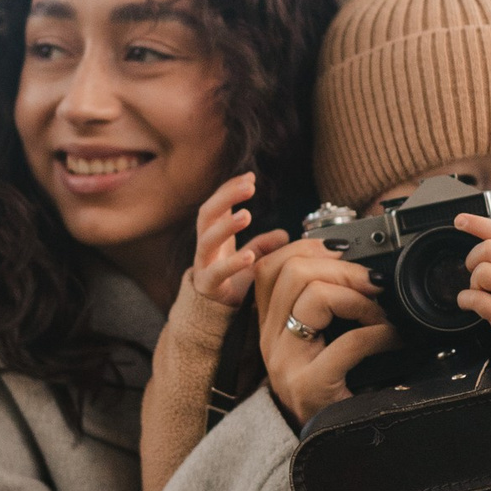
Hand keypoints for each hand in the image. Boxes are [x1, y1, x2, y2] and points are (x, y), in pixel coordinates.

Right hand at [189, 170, 288, 310]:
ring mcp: (204, 265)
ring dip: (226, 226)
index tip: (250, 176)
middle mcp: (205, 246)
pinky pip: (216, 273)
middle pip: (207, 214)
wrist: (215, 315)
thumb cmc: (230, 282)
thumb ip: (264, 245)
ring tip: (246, 215)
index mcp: (214, 234)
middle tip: (248, 186)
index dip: (230, 189)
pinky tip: (249, 257)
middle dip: (225, 197)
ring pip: (207, 240)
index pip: (217, 204)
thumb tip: (286, 234)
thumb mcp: (251, 260)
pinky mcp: (208, 286)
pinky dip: (232, 264)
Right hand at [260, 239, 394, 423]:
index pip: (270, 265)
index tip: (344, 256)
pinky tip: (393, 340)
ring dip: (359, 298)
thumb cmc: (328, 391)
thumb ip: (318, 308)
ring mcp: (287, 364)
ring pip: (314, 296)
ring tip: (381, 314)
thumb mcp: (313, 344)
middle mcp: (271, 340)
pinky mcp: (311, 386)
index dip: (308, 248)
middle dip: (343, 270)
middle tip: (374, 286)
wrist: (323, 449)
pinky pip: (347, 343)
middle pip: (293, 272)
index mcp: (270, 325)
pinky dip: (380, 334)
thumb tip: (350, 265)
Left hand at [456, 205, 490, 351]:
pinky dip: (466, 299)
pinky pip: (477, 300)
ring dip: (473, 280)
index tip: (460, 220)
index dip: (479, 224)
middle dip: (474, 256)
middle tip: (475, 266)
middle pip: (490, 249)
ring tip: (481, 288)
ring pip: (483, 273)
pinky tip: (472, 302)